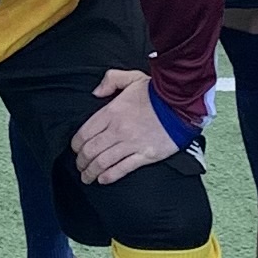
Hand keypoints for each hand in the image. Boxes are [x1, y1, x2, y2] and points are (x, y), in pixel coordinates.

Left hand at [70, 67, 176, 185]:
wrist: (182, 104)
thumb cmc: (157, 92)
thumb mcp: (132, 78)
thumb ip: (110, 80)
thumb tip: (95, 92)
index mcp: (111, 112)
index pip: (84, 133)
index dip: (76, 145)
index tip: (75, 150)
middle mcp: (118, 130)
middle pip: (90, 150)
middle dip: (81, 161)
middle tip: (80, 166)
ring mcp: (131, 144)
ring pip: (103, 162)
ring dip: (91, 172)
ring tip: (87, 177)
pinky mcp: (145, 155)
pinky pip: (122, 169)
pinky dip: (109, 177)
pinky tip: (103, 180)